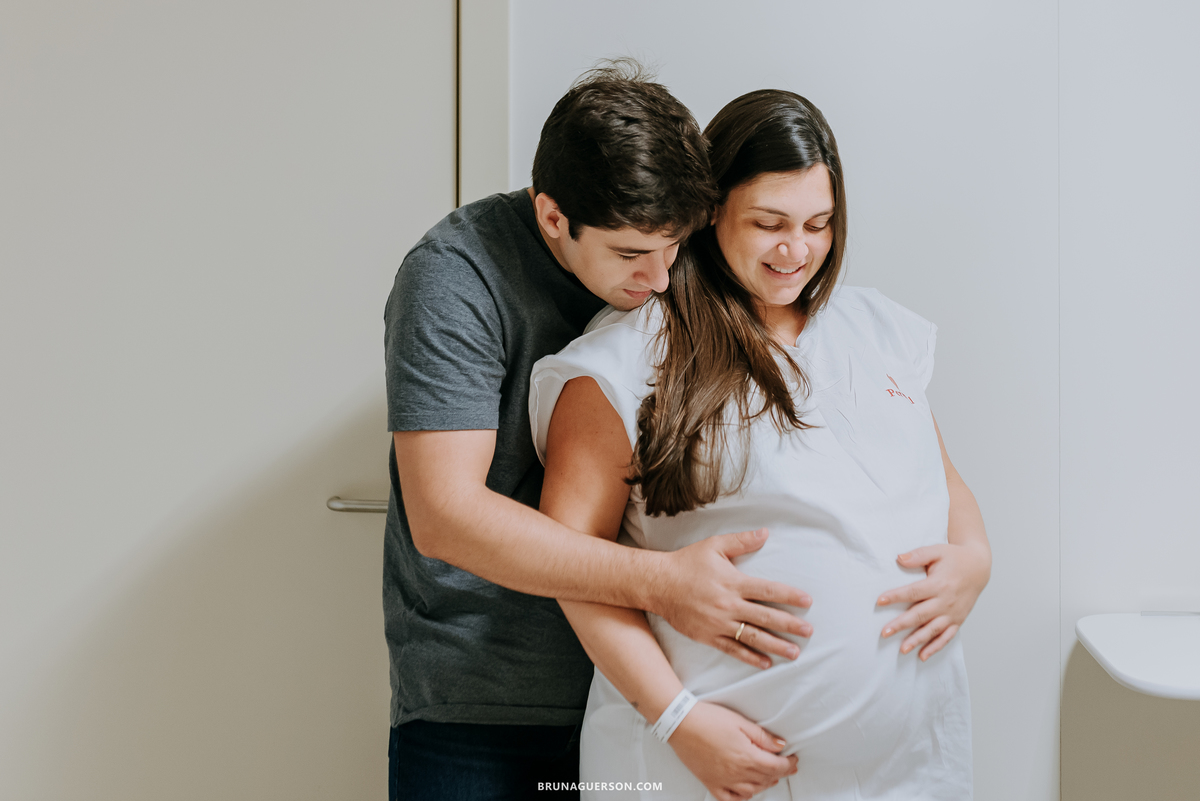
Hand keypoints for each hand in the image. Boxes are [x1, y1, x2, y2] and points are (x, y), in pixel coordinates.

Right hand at [650, 529, 812, 668]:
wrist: (658, 584)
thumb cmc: (687, 562)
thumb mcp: (714, 545)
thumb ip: (742, 541)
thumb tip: (766, 533)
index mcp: (733, 582)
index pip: (768, 591)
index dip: (790, 596)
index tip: (808, 602)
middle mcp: (728, 604)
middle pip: (766, 617)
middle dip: (790, 625)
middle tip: (809, 632)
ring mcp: (718, 623)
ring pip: (752, 637)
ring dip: (775, 645)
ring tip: (794, 652)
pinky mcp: (708, 636)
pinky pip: (733, 649)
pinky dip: (750, 657)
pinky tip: (765, 663)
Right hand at [668, 701, 796, 800]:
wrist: (680, 722)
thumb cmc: (709, 718)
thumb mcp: (740, 722)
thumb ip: (762, 736)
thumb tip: (781, 746)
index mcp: (746, 756)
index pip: (776, 767)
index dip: (788, 765)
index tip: (794, 760)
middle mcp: (737, 772)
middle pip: (766, 779)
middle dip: (779, 774)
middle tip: (785, 767)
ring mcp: (723, 780)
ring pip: (751, 791)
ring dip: (764, 785)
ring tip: (769, 777)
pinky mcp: (710, 782)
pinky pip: (729, 799)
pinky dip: (741, 798)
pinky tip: (746, 791)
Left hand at [877, 542, 990, 659]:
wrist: (979, 567)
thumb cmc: (955, 558)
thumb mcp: (937, 551)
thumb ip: (918, 555)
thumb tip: (899, 559)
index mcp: (939, 584)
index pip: (913, 592)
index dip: (896, 597)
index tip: (880, 601)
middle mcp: (946, 601)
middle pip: (920, 615)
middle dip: (901, 624)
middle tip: (885, 632)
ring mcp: (953, 613)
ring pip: (933, 630)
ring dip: (917, 640)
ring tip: (902, 649)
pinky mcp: (958, 620)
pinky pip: (946, 637)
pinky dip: (935, 647)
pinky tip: (922, 655)